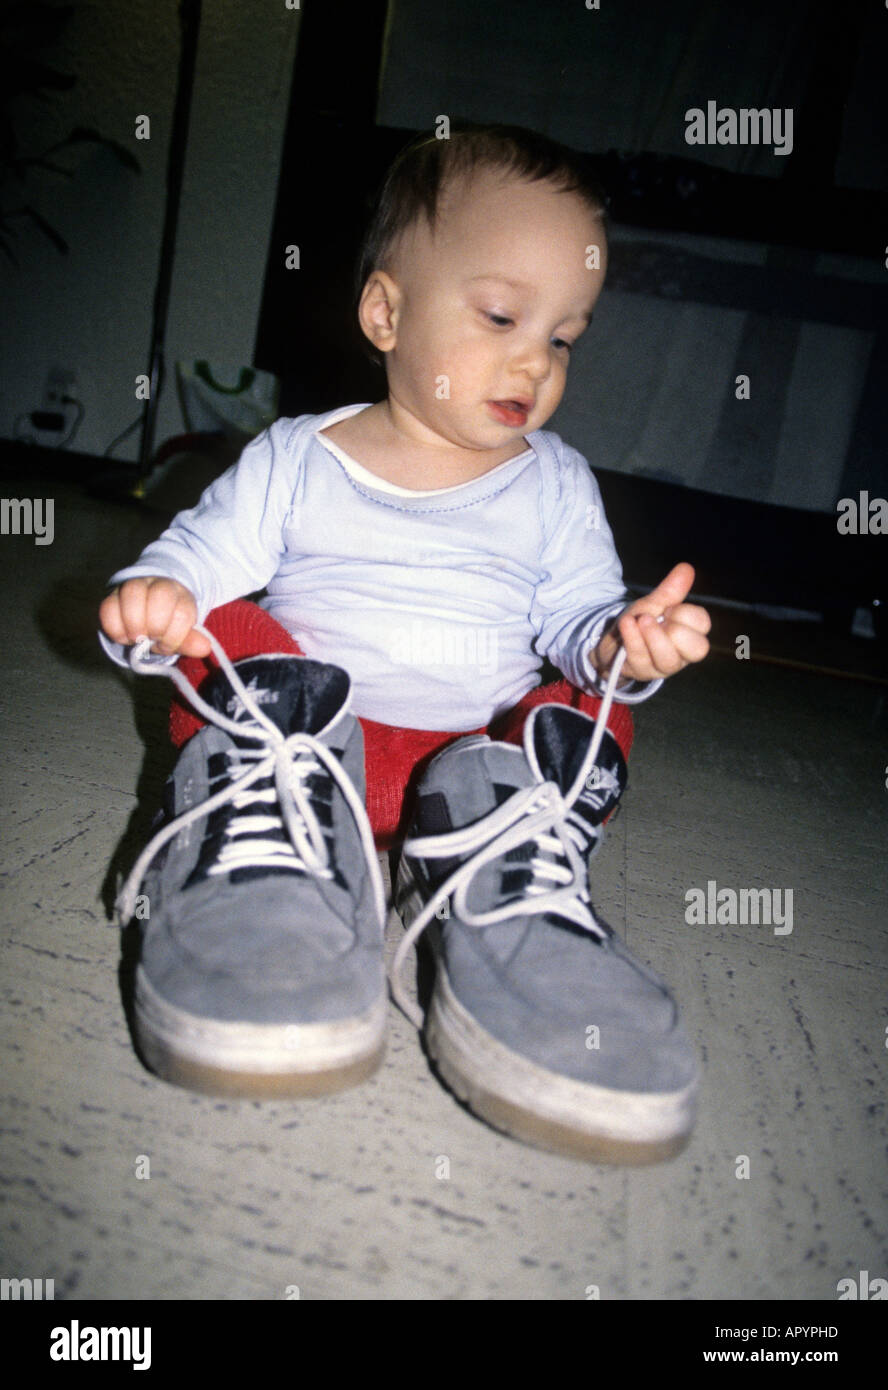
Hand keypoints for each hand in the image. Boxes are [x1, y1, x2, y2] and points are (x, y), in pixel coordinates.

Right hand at [99, 577, 210, 657]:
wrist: (145, 608)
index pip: (182, 612)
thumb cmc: (166, 624)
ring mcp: (134, 586)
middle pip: (161, 596)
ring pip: (133, 593)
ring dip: (134, 625)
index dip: (174, 636)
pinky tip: (123, 635)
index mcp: (181, 594)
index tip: (168, 645)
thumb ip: (190, 642)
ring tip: (136, 638)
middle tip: (152, 640)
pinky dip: (115, 628)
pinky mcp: (112, 595)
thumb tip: (205, 648)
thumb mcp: (181, 634)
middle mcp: (159, 584)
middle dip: (156, 627)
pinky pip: (108, 607)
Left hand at [594, 562, 709, 683]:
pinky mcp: (640, 673)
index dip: (686, 613)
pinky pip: (640, 658)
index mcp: (690, 636)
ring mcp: (661, 667)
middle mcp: (681, 655)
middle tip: (659, 619)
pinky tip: (627, 624)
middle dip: (678, 630)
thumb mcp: (654, 604)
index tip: (668, 608)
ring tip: (641, 620)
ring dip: (654, 636)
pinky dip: (633, 638)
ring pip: (668, 659)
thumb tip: (686, 568)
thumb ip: (671, 590)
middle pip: (697, 648)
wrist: (613, 643)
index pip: (702, 624)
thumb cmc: (640, 624)